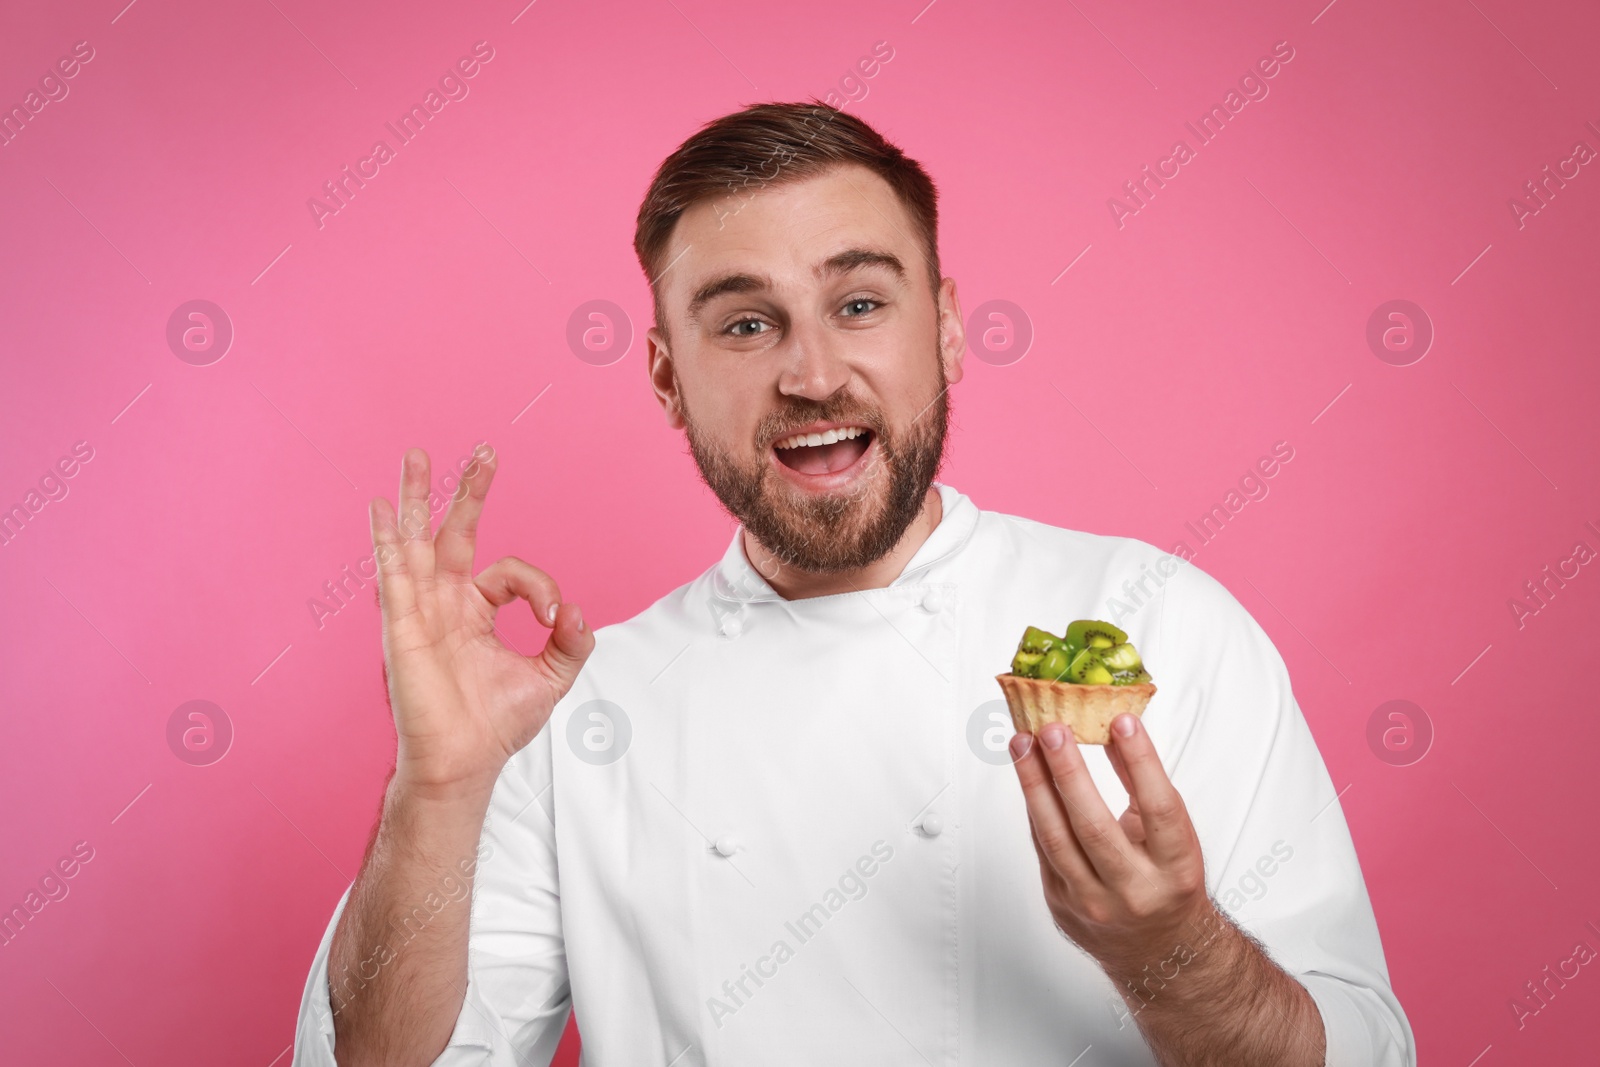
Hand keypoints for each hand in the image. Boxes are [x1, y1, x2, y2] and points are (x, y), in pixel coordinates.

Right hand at [370, 445, 593, 797]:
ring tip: (416, 455)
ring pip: (417, 542)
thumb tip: (579, 613)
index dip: (540, 589)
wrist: (464, 762)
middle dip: (468, 492)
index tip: (555, 619)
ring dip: (416, 498)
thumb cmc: (497, 725)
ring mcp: (420, 611)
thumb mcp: (550, 678)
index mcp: (476, 611)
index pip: (510, 573)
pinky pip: (393, 574)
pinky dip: (387, 540)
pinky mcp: (401, 626)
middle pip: (454, 533)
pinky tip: (380, 508)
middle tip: (485, 452)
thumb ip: (572, 643)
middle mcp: (445, 604)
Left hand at [1008, 714, 1210, 981]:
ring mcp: (1093, 903)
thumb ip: (1143, 786)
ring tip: (1023, 743)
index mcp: (1175, 870)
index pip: (1159, 809)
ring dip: (1034, 784)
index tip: (1123, 721)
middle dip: (1068, 771)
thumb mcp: (1173, 837)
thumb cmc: (1167, 883)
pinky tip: (1027, 774)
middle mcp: (1134, 891)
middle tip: (1052, 729)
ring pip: (1055, 837)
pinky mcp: (1061, 904)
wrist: (1158, 950)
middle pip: (1094, 826)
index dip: (1142, 762)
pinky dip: (1034, 807)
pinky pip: (1042, 848)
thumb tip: (1117, 727)